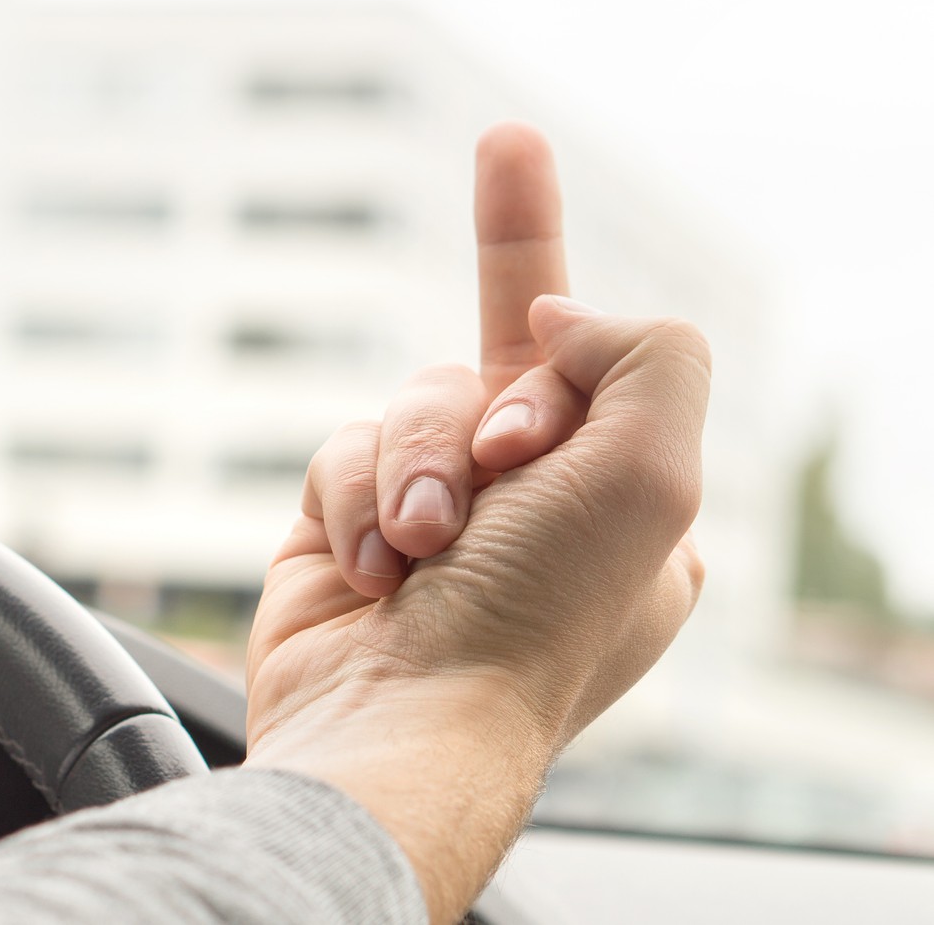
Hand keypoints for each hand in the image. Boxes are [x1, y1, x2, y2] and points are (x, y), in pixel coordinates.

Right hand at [242, 124, 709, 923]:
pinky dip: (355, 501)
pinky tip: (371, 573)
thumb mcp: (653, 469)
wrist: (405, 723)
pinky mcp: (348, 528)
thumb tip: (547, 318)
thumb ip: (641, 347)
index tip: (514, 271)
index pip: (596, 357)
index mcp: (624, 500)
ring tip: (421, 549)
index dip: (550, 329)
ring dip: (414, 467)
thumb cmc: (536, 619)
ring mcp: (438, 519)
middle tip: (493, 478)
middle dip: (471, 411)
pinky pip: (341, 452)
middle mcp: (534, 505)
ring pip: (410, 403)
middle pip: (492, 360)